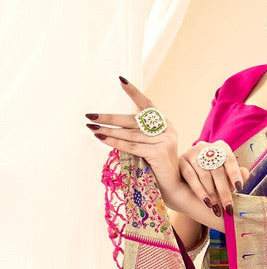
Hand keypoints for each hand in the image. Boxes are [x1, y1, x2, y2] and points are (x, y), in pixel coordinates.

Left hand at [85, 77, 188, 211]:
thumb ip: (138, 135)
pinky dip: (115, 142)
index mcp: (165, 124)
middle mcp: (167, 129)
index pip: (147, 105)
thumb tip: (110, 126)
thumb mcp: (148, 147)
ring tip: (92, 128)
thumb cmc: (157, 168)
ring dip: (109, 131)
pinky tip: (102, 139)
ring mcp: (165, 140)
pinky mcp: (159, 152)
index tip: (121, 80)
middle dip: (110, 118)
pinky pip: (132, 146)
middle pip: (134, 119)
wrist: (173, 187)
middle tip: (91, 115)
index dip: (134, 93)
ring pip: (131, 134)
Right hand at [178, 140, 249, 216]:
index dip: (235, 174)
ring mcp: (191, 152)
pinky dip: (199, 191)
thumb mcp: (225, 175)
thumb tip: (246, 174)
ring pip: (204, 175)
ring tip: (218, 209)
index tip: (240, 188)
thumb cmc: (213, 176)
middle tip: (228, 207)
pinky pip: (191, 177)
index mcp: (220, 147)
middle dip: (224, 191)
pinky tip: (206, 202)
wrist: (187, 178)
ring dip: (212, 194)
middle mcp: (205, 147)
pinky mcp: (180, 161)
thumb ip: (236, 175)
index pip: (230, 160)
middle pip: (217, 170)